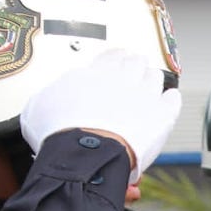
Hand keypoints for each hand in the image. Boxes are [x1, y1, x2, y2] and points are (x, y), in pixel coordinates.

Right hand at [20, 49, 182, 183]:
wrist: (84, 154)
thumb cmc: (59, 133)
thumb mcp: (38, 107)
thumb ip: (50, 96)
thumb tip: (49, 98)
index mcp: (94, 72)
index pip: (112, 56)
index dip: (116, 58)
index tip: (118, 59)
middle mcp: (122, 78)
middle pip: (136, 63)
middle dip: (136, 65)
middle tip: (136, 68)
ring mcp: (144, 96)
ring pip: (155, 78)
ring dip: (152, 79)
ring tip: (151, 84)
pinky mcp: (161, 117)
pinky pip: (172, 101)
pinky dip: (171, 99)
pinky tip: (171, 99)